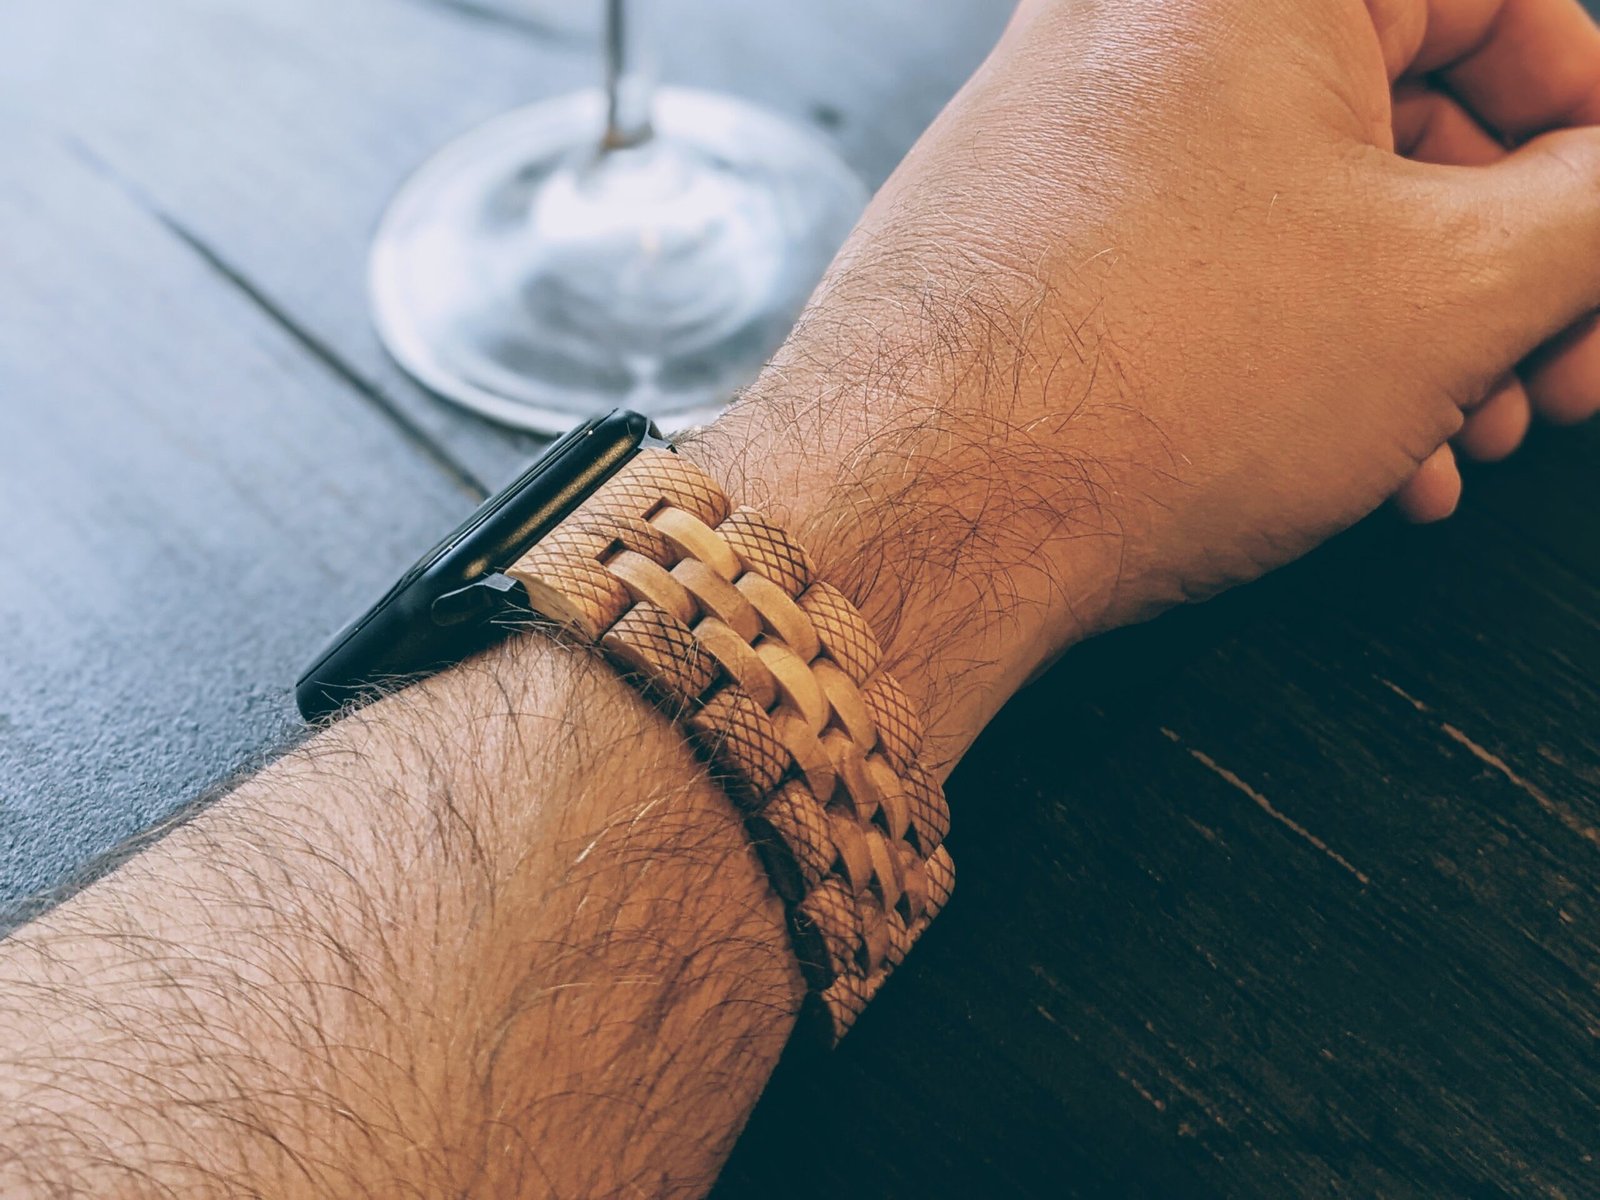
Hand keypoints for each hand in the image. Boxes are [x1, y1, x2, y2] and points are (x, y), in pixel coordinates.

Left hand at [694, 0, 1599, 757]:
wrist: (917, 516)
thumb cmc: (1133, 396)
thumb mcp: (1453, 291)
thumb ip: (1594, 211)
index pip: (1499, 4)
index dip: (1583, 134)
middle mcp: (1143, 24)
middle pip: (1406, 113)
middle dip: (1505, 264)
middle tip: (1553, 369)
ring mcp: (1070, 122)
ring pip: (1308, 206)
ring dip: (1412, 331)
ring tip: (1455, 435)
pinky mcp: (1027, 223)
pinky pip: (1204, 257)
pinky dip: (1295, 346)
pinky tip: (1350, 452)